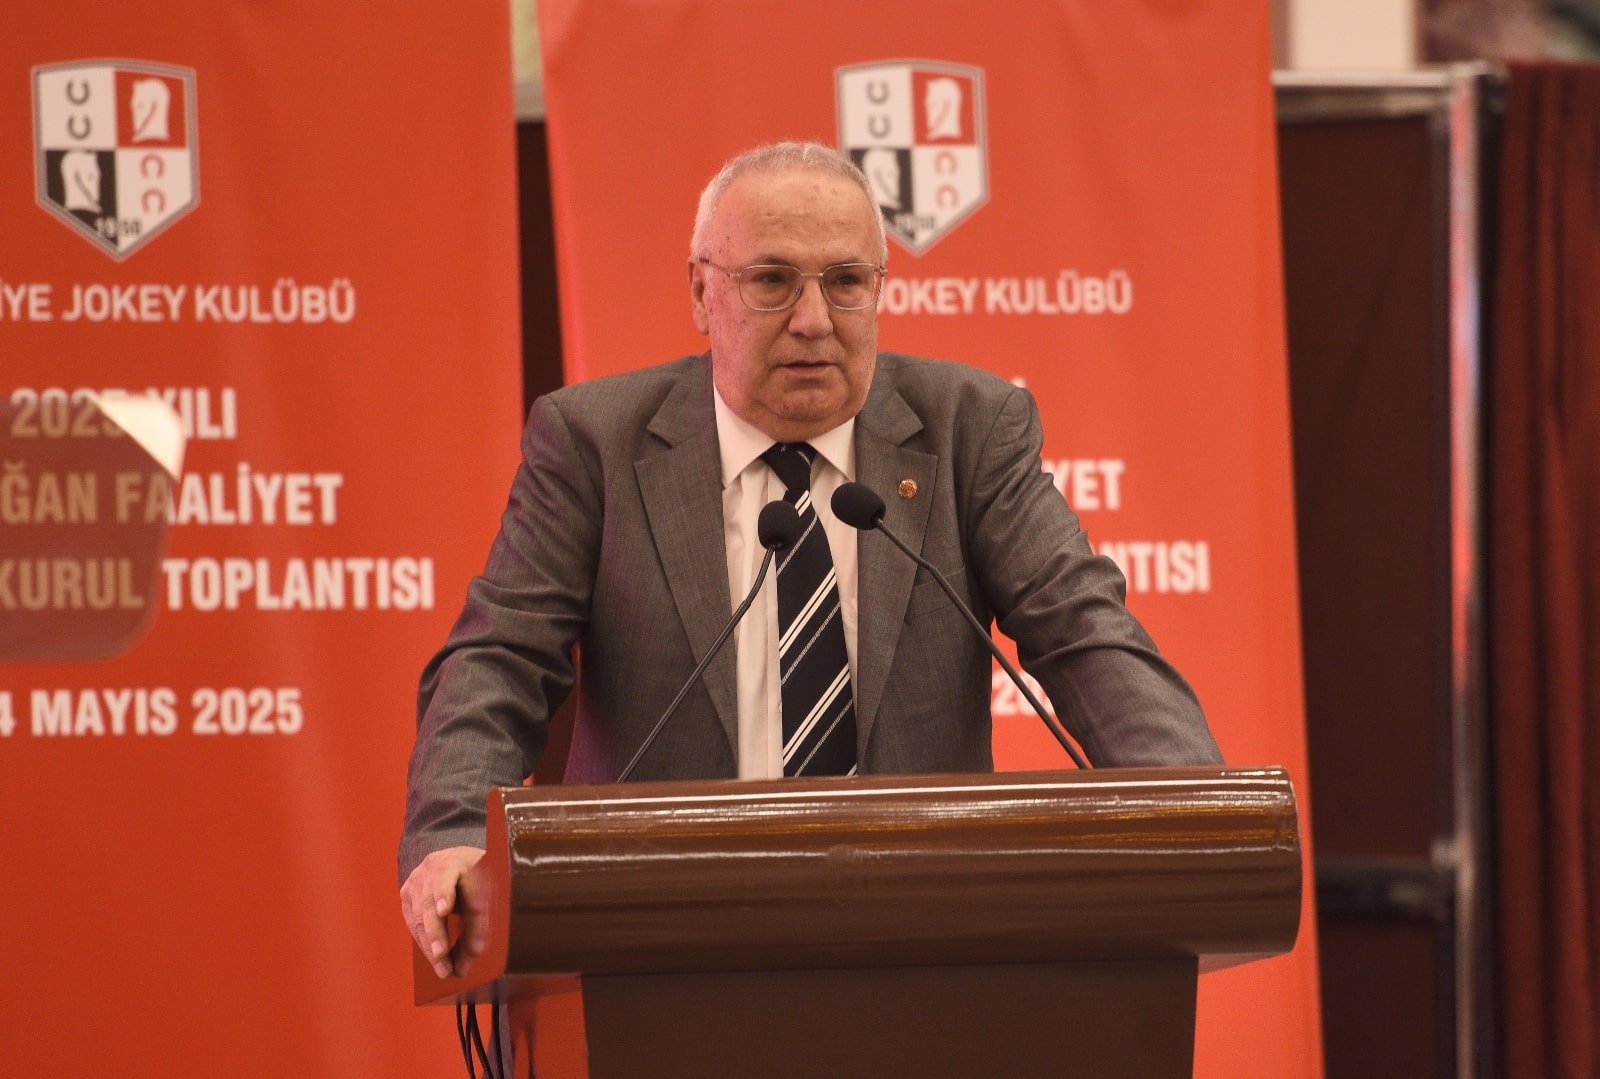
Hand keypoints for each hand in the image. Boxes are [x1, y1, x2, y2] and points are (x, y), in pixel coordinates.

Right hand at [400, 845, 487, 978]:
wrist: (459, 861)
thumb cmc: (478, 878)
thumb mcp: (487, 893)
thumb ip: (480, 920)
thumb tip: (474, 954)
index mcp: (457, 859)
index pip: (450, 879)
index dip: (445, 894)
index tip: (444, 909)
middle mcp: (433, 866)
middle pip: (430, 901)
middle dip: (437, 933)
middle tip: (443, 957)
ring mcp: (417, 878)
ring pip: (419, 914)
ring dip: (430, 944)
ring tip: (442, 968)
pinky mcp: (407, 891)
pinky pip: (412, 919)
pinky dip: (423, 940)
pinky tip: (434, 955)